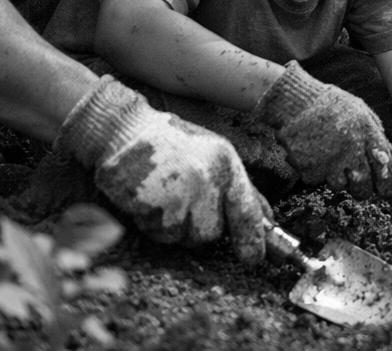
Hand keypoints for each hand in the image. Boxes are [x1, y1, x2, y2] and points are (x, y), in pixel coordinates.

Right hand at [55, 77, 270, 262]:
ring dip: (173, 226)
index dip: (253, 239)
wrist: (125, 131)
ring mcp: (182, 193)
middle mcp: (209, 179)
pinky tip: (147, 198)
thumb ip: (236, 187)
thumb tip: (265, 219)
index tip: (254, 258)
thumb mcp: (213, 154)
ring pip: (184, 237)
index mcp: (227, 163)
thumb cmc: (171, 144)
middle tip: (181, 201)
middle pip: (212, 233)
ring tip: (163, 196)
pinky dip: (152, 223)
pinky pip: (159, 233)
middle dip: (197, 227)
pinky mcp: (156, 204)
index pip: (247, 211)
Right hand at [252, 62, 391, 197]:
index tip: (388, 191)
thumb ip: (377, 134)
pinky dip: (316, 172)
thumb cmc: (329, 104)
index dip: (388, 184)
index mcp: (367, 133)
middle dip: (363, 190)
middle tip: (359, 184)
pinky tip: (314, 155)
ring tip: (331, 160)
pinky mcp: (310, 168)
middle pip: (363, 186)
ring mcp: (330, 161)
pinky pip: (317, 179)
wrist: (295, 101)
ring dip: (338, 179)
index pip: (384, 167)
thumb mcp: (360, 111)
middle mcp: (351, 149)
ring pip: (340, 186)